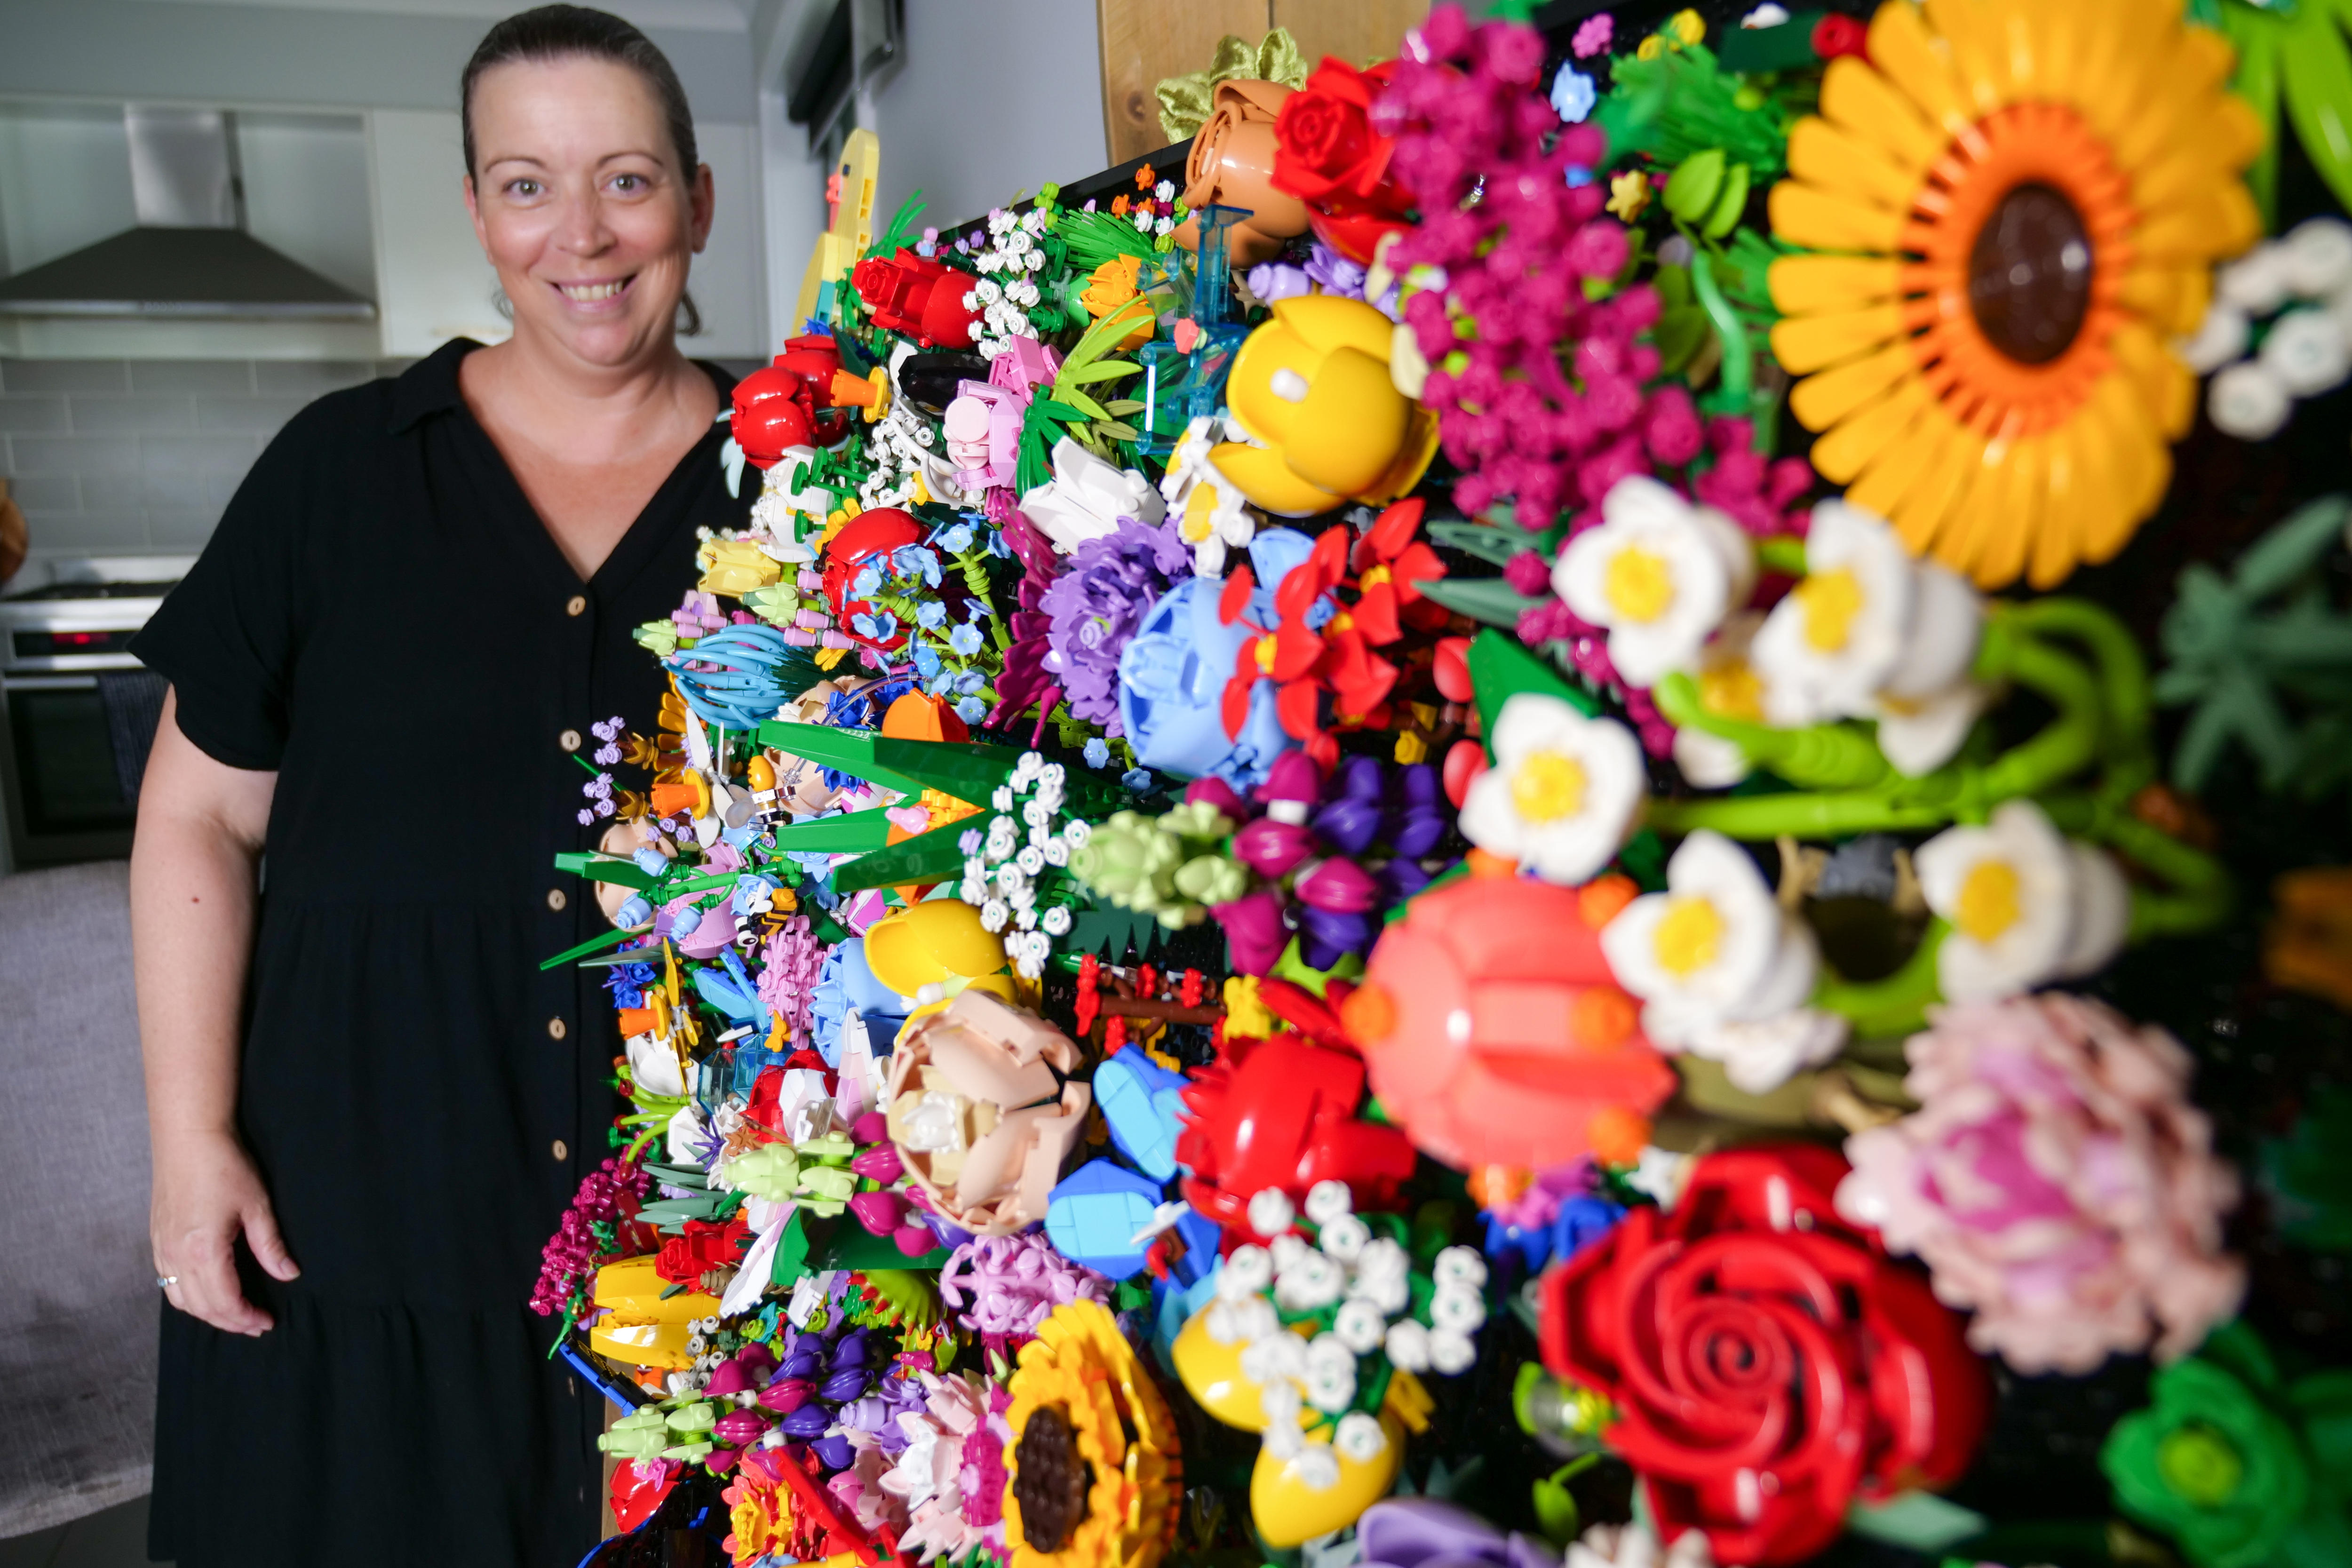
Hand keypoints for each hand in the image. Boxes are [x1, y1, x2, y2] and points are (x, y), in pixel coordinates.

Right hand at [151, 1129, 298, 1334]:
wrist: (188, 1137)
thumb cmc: (225, 1166)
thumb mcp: (257, 1206)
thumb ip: (270, 1246)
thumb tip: (289, 1274)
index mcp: (203, 1250)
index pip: (225, 1302)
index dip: (246, 1317)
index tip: (267, 1321)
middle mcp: (177, 1256)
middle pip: (202, 1307)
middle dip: (230, 1321)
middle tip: (256, 1325)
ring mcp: (162, 1248)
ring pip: (180, 1299)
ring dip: (207, 1313)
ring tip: (234, 1314)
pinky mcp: (157, 1239)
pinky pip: (167, 1282)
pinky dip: (187, 1297)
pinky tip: (207, 1292)